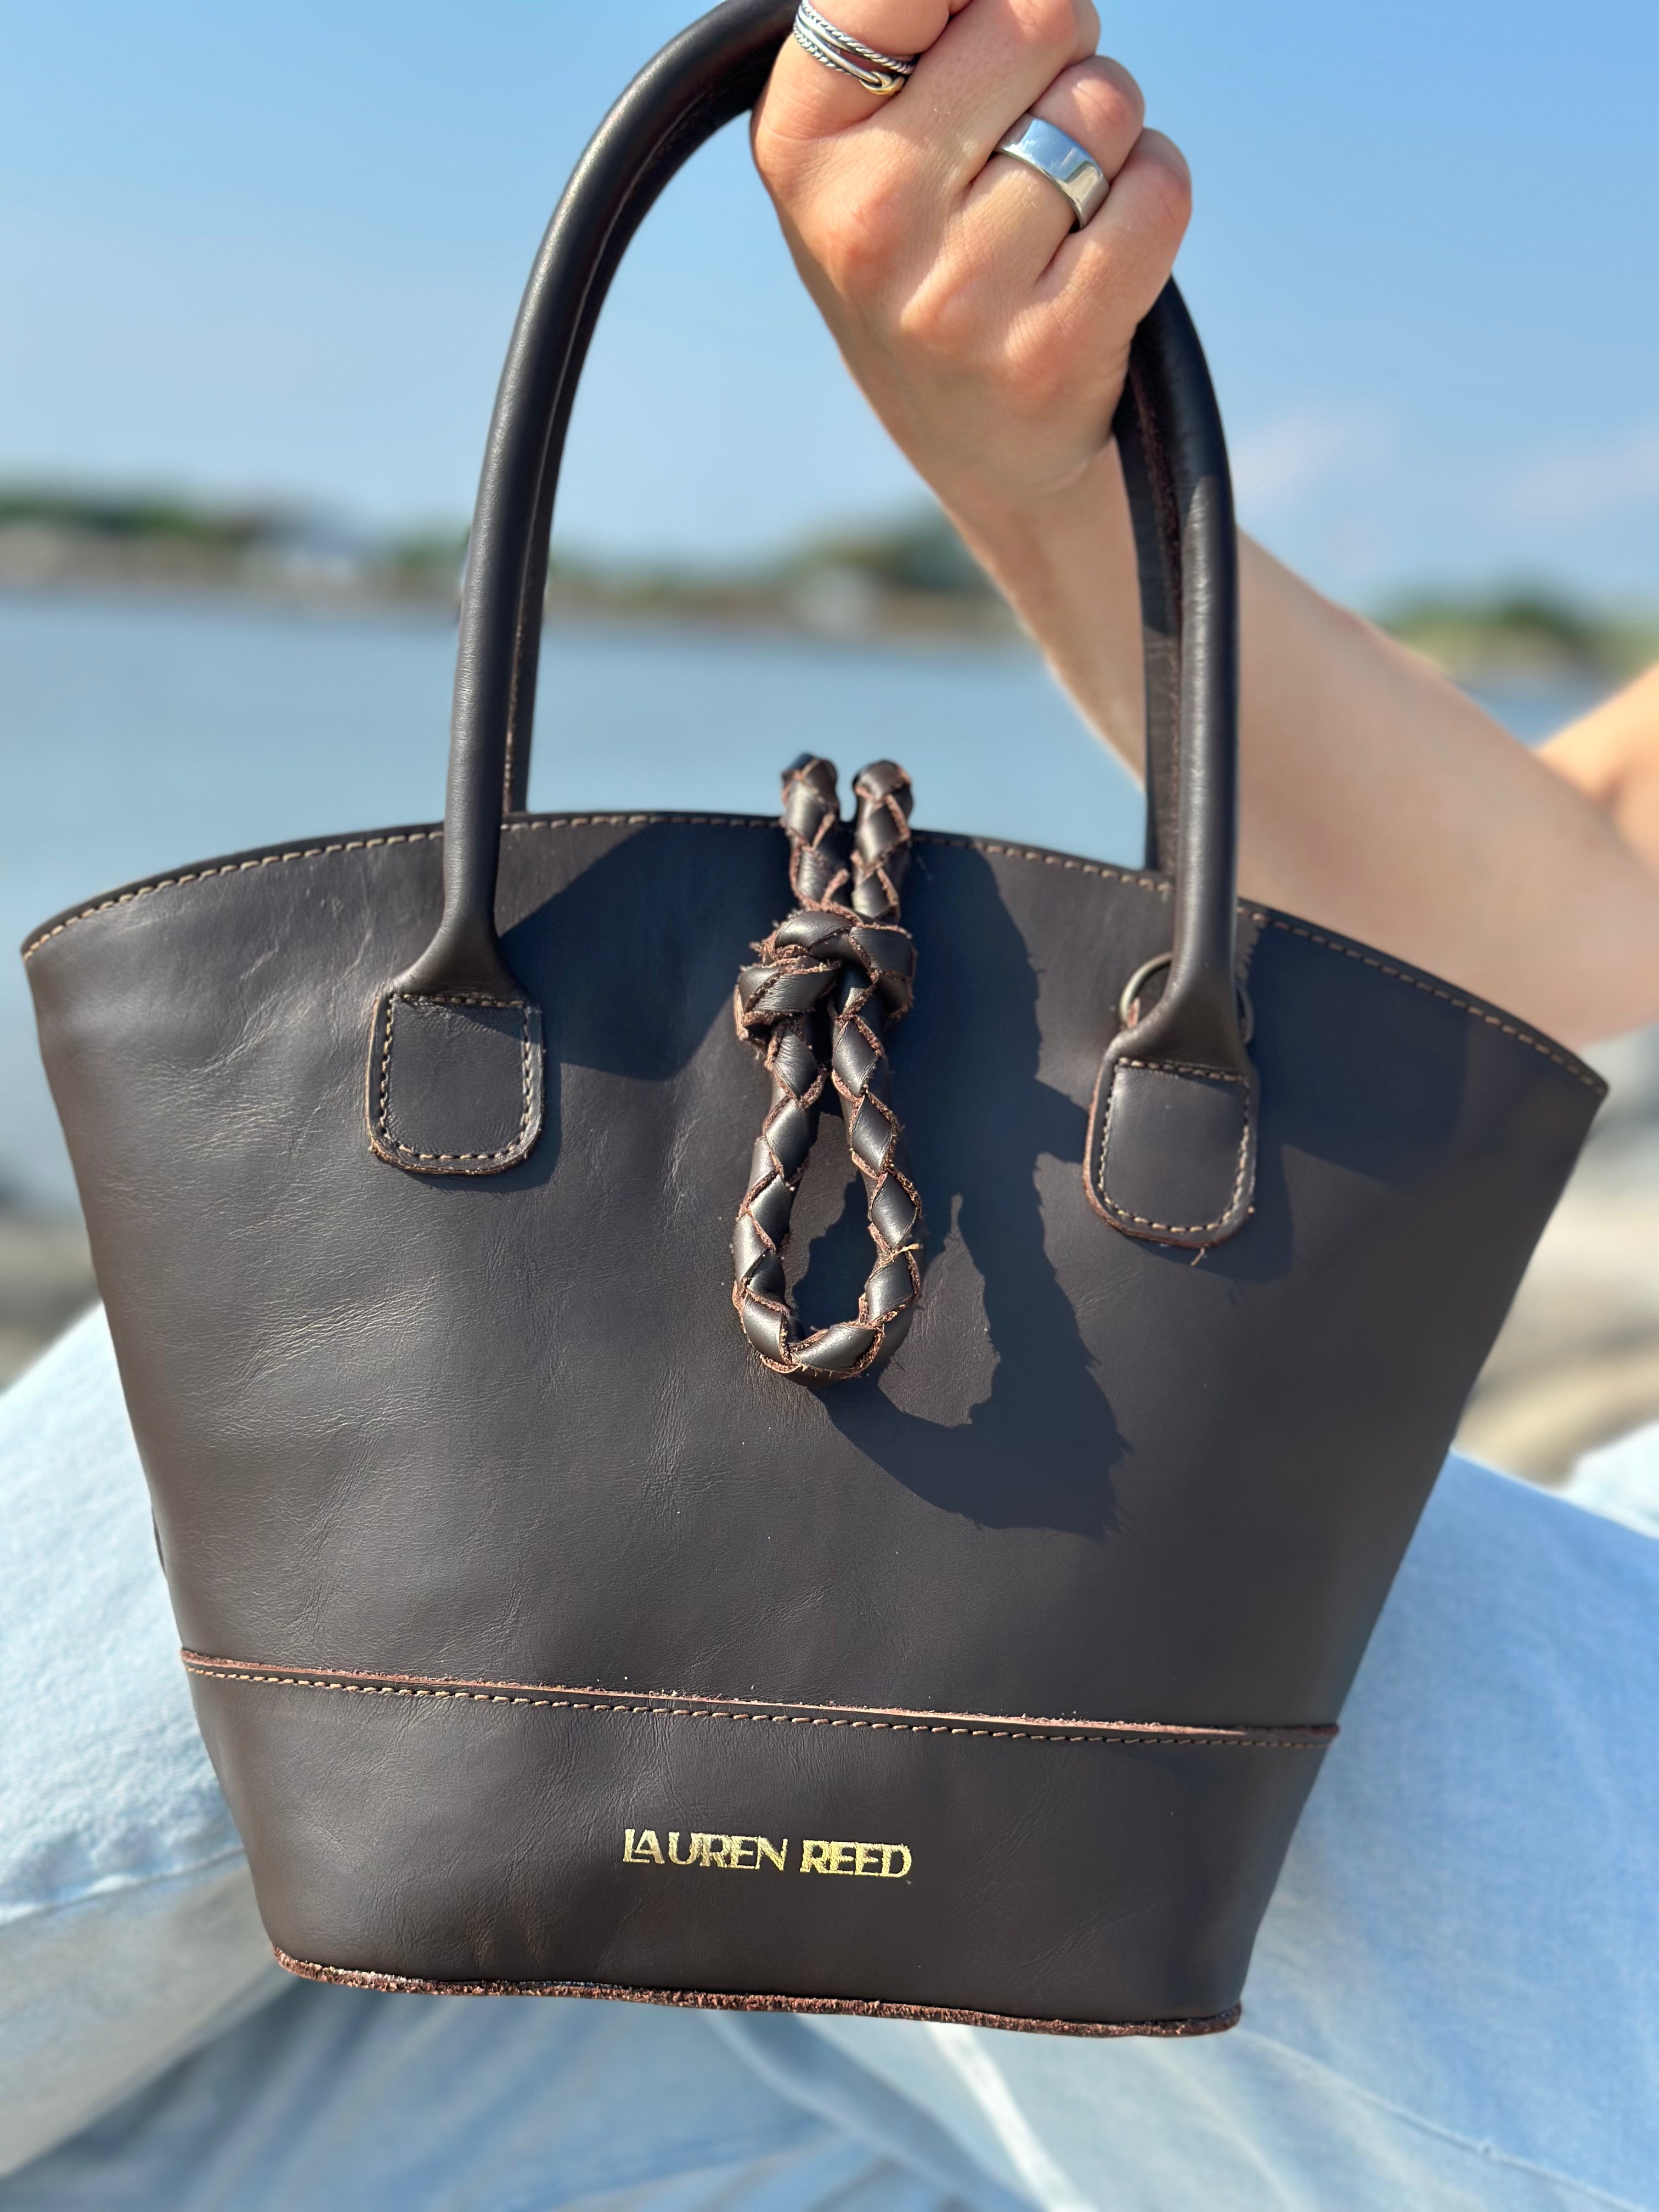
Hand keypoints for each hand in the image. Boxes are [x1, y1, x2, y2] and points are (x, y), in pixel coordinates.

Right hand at [752, 0, 1190, 537]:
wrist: (979, 446)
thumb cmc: (935, 256)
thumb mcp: (871, 143)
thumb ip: (915, 31)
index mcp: (799, 144)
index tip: (971, 30)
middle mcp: (868, 218)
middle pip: (1036, 16)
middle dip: (1058, 52)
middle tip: (1024, 131)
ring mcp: (957, 294)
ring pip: (1105, 104)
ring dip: (1108, 133)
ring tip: (1057, 201)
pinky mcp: (1048, 348)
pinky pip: (1158, 188)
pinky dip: (1152, 194)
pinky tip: (1102, 245)